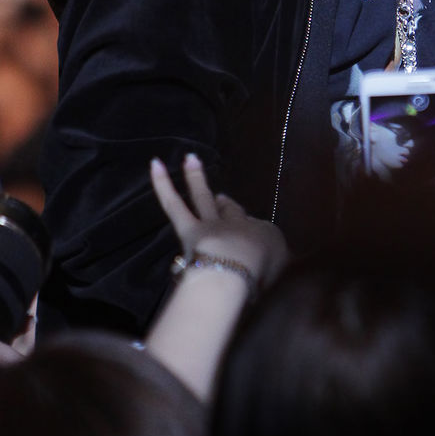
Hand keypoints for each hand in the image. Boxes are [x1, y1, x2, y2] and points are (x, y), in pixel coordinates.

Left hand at [150, 154, 286, 285]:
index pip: (260, 230)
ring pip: (203, 198)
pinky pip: (174, 205)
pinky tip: (155, 164)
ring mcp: (211, 225)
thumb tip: (261, 264)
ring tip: (190, 159)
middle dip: (228, 206)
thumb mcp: (279, 270)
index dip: (256, 232)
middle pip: (232, 212)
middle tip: (222, 198)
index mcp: (266, 237)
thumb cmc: (260, 276)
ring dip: (197, 179)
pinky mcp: (189, 230)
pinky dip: (163, 184)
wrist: (233, 273)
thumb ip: (271, 264)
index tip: (255, 238)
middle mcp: (239, 226)